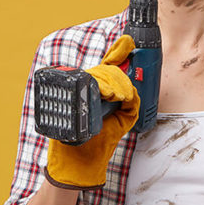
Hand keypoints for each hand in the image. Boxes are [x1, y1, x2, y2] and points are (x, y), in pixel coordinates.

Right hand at [44, 35, 139, 189]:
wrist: (79, 162)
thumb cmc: (99, 142)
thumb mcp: (121, 122)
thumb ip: (131, 106)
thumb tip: (134, 92)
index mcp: (97, 91)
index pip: (107, 66)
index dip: (117, 51)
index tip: (127, 42)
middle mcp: (86, 88)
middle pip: (104, 70)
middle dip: (119, 78)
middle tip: (124, 95)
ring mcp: (76, 91)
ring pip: (97, 75)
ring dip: (112, 82)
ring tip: (118, 96)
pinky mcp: (69, 96)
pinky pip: (87, 84)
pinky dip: (101, 86)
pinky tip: (109, 94)